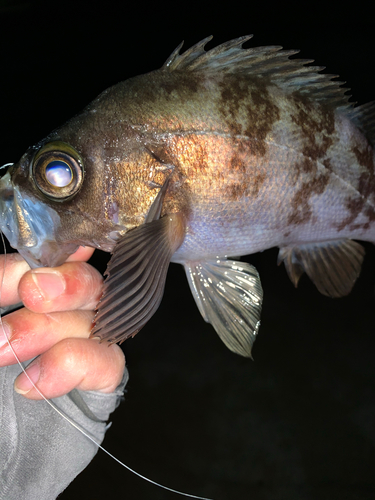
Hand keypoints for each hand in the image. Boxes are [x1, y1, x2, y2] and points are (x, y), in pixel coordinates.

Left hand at [0, 248, 124, 399]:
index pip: (55, 266)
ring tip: (2, 348)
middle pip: (87, 282)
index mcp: (26, 305)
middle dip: (60, 283)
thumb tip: (21, 265)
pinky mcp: (96, 388)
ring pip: (94, 316)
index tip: (28, 267)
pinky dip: (72, 363)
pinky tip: (31, 384)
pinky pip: (106, 361)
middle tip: (28, 293)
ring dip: (49, 327)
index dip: (54, 255)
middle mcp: (58, 324)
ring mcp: (79, 353)